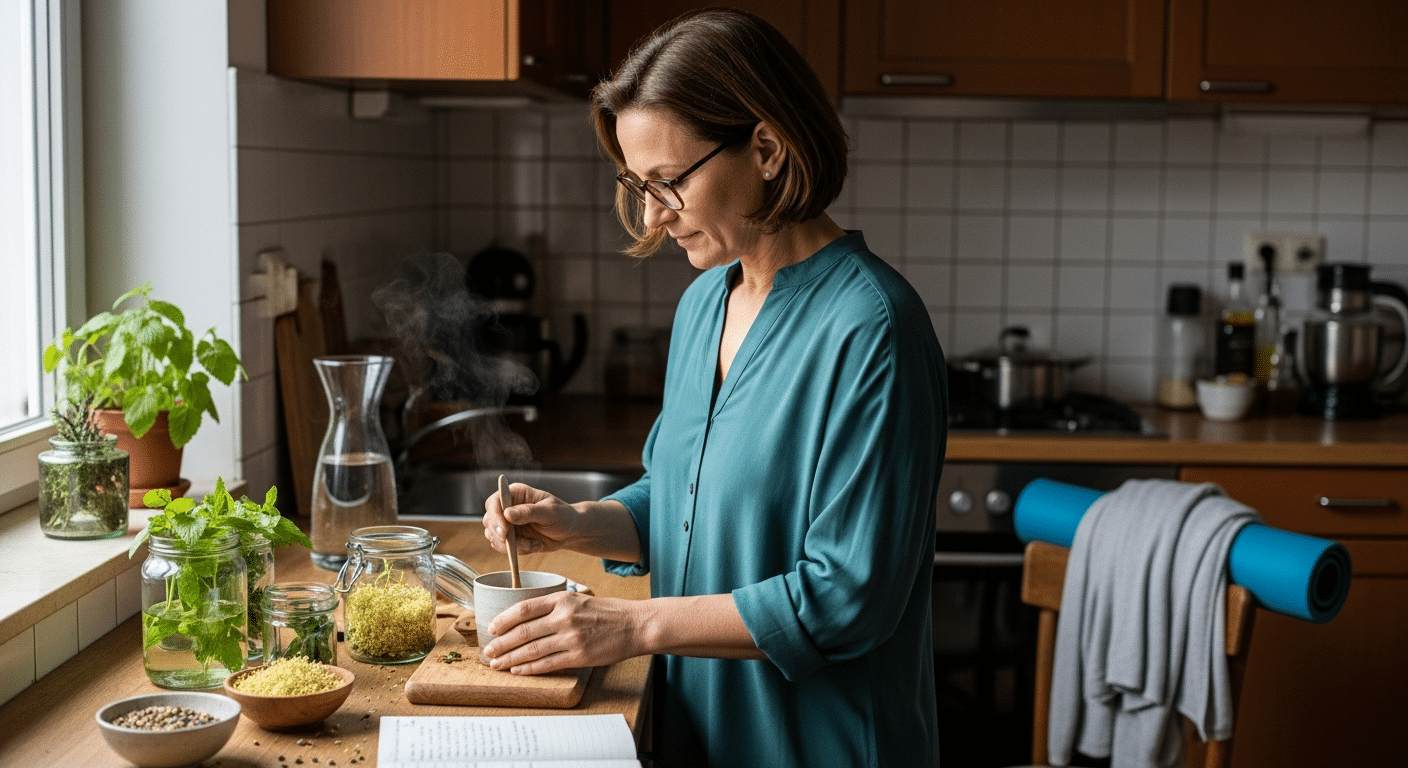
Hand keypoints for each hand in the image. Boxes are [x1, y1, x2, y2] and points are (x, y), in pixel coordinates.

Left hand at [481, 592, 646, 673]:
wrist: (635, 625)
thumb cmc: (608, 612)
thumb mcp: (579, 600)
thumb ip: (554, 607)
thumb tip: (526, 618)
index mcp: (562, 599)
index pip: (523, 609)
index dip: (503, 620)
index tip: (491, 628)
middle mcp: (564, 617)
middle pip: (523, 631)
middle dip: (501, 644)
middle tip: (487, 652)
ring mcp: (571, 638)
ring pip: (531, 650)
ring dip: (510, 659)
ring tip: (497, 664)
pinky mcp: (579, 656)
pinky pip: (547, 664)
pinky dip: (529, 669)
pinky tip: (518, 670)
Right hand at [483, 482, 578, 554]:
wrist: (570, 532)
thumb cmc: (563, 516)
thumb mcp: (550, 512)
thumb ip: (529, 512)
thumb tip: (508, 514)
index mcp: (516, 494)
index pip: (494, 502)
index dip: (495, 516)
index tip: (504, 531)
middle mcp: (508, 507)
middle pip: (489, 520)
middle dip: (501, 535)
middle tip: (520, 544)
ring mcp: (507, 523)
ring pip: (494, 536)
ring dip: (512, 545)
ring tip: (534, 544)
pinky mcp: (510, 537)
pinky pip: (503, 547)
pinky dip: (517, 551)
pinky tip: (534, 546)